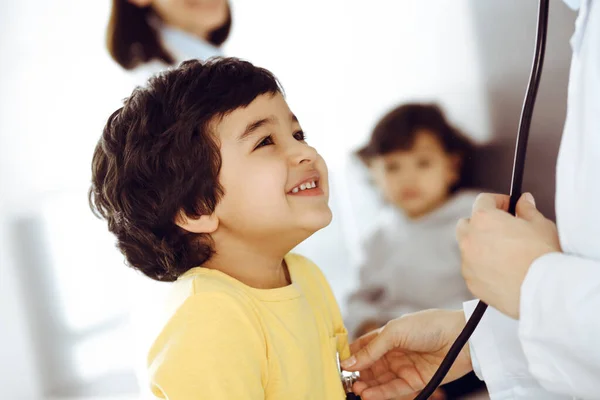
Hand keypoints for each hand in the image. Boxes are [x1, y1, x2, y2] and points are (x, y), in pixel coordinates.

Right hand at [341, 309, 471, 399]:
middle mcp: (394, 352)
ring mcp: (405, 367)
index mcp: (388, 335)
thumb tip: (349, 362)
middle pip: (370, 367)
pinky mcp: (416, 382)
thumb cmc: (429, 325)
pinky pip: (394, 390)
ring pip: (380, 381)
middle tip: (345, 381)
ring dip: (367, 386)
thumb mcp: (395, 331)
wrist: (462, 337)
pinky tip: (368, 394)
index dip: (351, 355)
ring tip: (356, 390)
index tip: (338, 364)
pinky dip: (380, 394)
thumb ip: (372, 349)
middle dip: (357, 375)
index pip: (363, 347)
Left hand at [456, 193, 560, 318]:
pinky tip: (503, 272)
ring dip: (481, 246)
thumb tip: (523, 200)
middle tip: (502, 229)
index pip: (483, 200)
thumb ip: (527, 209)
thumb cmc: (543, 255)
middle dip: (482, 223)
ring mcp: (467, 262)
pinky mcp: (471, 282)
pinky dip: (483, 268)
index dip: (498, 201)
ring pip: (468, 249)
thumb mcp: (540, 225)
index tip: (509, 206)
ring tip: (504, 253)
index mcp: (484, 219)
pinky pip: (473, 270)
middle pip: (467, 224)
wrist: (543, 291)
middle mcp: (469, 239)